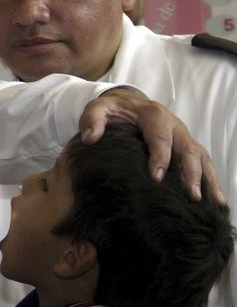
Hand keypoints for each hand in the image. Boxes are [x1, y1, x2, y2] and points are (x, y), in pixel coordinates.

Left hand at [79, 87, 223, 203]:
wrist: (126, 104)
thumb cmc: (112, 110)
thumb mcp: (97, 109)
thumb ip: (92, 120)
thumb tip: (90, 138)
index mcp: (153, 115)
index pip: (159, 137)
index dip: (160, 157)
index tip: (157, 178)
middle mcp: (173, 125)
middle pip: (187, 148)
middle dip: (191, 173)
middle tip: (191, 196)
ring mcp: (183, 135)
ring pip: (201, 156)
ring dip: (207, 179)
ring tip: (211, 202)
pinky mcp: (187, 145)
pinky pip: (204, 161)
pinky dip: (210, 179)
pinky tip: (215, 200)